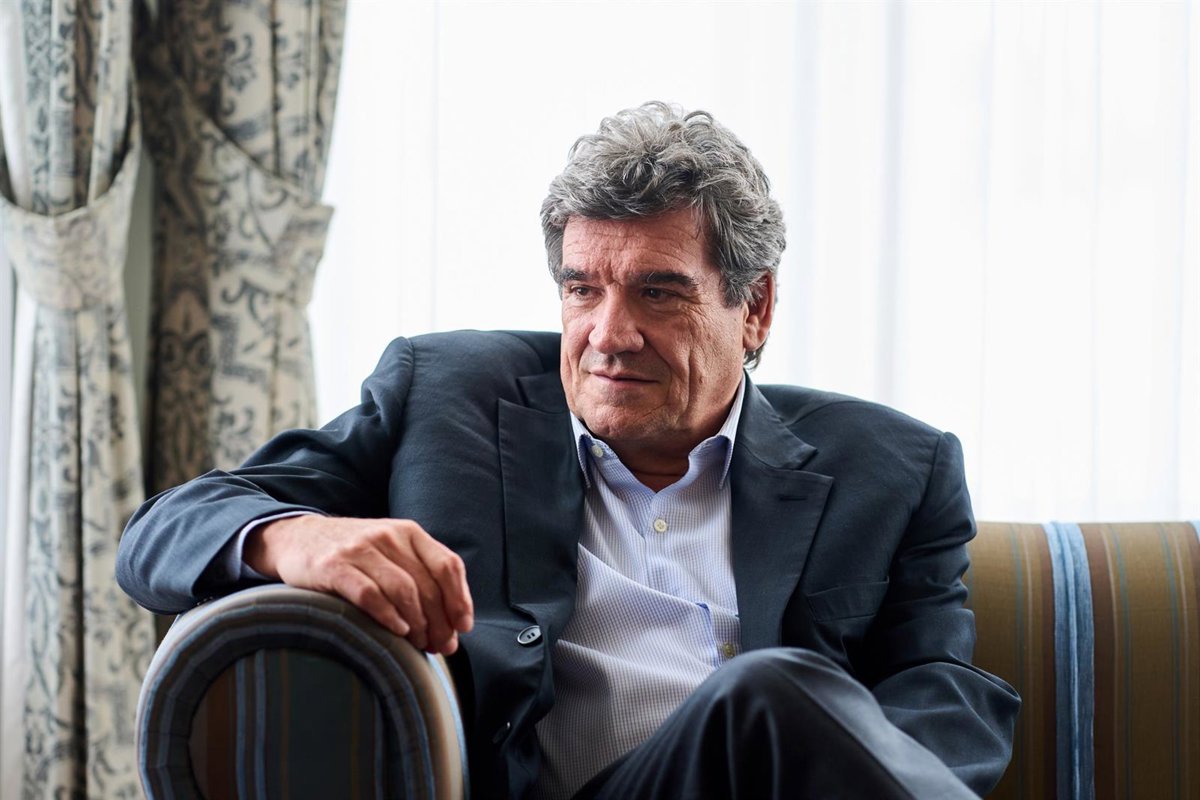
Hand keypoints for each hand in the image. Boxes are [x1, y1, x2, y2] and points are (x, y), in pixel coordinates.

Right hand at [244, 515, 473, 654]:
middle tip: (440, 646)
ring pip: (403, 590)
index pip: (447, 565)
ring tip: (419, 643)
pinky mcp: (334, 567)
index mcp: (409, 533)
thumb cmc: (354, 555)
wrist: (297, 538)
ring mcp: (360, 549)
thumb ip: (418, 576)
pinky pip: (369, 594)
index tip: (463, 627)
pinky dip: (388, 616)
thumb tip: (451, 625)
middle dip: (439, 621)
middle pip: (427, 584)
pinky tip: (397, 632)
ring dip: (417, 623)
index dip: (460, 599)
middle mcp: (388, 536)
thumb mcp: (390, 552)